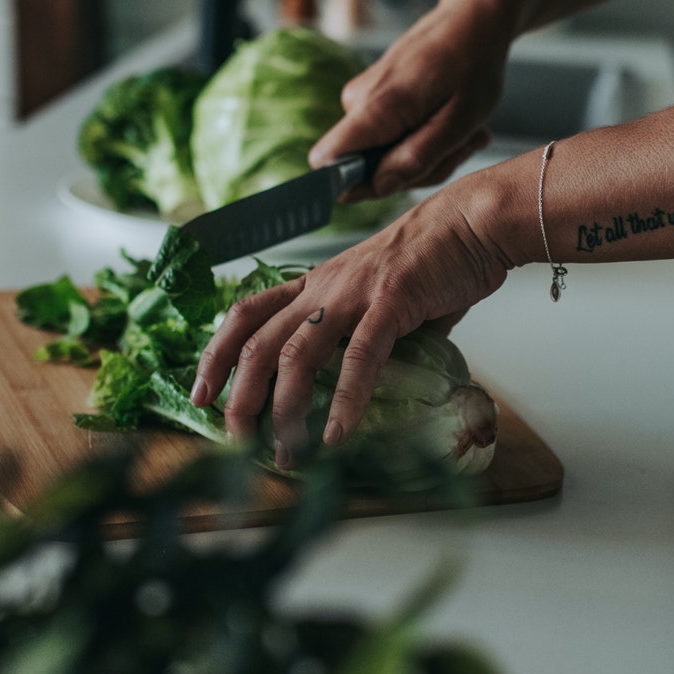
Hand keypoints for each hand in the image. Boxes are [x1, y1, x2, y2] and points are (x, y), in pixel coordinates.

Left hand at [191, 164, 527, 466]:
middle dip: (239, 395)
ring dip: (284, 408)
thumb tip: (380, 373)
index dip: (216, 353)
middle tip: (234, 439)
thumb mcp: (381, 295)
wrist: (472, 222)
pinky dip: (346, 401)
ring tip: (285, 450)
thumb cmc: (434, 258)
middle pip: (257, 341)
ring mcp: (353, 294)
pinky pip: (360, 357)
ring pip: (296, 353)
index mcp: (315, 283)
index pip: (246, 314)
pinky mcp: (391, 302)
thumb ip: (369, 332)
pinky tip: (338, 435)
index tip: (201, 393)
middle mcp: (323, 287)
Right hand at [308, 0, 517, 199]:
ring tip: (461, 130)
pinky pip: (389, 137)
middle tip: (459, 146)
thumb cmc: (473, 66)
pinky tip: (449, 120)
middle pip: (367, 168)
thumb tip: (377, 187)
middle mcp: (357, 101)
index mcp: (375, 108)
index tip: (400, 180)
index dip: (356, 185)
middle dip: (415, 168)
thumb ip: (416, 159)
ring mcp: (362, 97)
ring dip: (426, 153)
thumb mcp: (459, 122)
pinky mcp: (372, 96)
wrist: (473, 19)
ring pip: (384, 155)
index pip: (327, 161)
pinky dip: (422, 137)